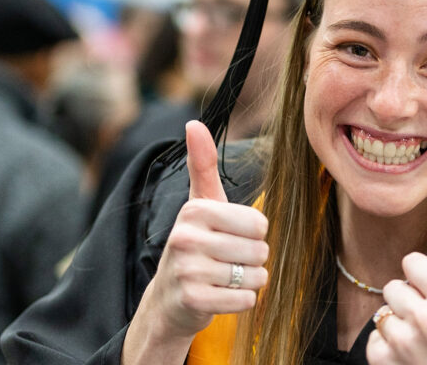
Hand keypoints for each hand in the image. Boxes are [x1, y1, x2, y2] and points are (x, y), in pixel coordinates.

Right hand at [138, 120, 268, 338]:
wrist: (167, 301)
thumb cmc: (195, 245)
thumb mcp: (200, 204)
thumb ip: (202, 164)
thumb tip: (193, 124)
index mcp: (194, 210)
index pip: (258, 223)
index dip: (254, 234)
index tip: (231, 237)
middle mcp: (186, 238)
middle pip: (259, 250)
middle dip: (253, 260)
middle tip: (228, 262)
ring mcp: (187, 271)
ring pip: (255, 276)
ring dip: (249, 281)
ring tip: (224, 278)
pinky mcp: (193, 302)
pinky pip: (245, 300)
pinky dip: (241, 302)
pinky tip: (220, 296)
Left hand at [366, 249, 426, 364]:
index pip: (412, 262)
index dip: (421, 275)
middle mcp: (422, 317)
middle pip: (395, 286)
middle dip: (408, 300)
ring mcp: (401, 339)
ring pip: (383, 311)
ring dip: (397, 323)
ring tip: (419, 338)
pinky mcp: (383, 359)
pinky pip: (374, 337)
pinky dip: (386, 345)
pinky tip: (406, 354)